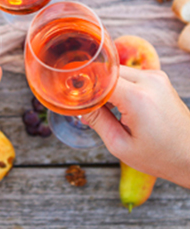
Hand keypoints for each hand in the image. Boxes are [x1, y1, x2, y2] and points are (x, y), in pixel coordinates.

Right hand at [82, 66, 189, 188]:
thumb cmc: (161, 157)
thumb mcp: (120, 145)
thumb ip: (96, 120)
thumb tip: (77, 105)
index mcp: (138, 97)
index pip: (97, 78)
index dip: (80, 85)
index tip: (67, 94)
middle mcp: (149, 80)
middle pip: (106, 72)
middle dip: (92, 86)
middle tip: (83, 106)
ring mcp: (157, 77)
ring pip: (116, 72)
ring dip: (105, 86)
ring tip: (102, 110)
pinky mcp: (159, 79)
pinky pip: (128, 76)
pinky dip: (117, 87)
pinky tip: (116, 106)